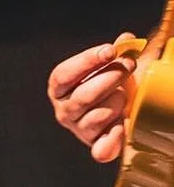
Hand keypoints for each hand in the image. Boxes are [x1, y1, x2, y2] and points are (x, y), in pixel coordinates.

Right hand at [48, 37, 139, 162]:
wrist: (116, 114)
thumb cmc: (108, 86)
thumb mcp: (108, 67)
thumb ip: (114, 53)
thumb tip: (127, 39)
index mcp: (57, 88)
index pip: (64, 74)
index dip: (87, 61)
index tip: (110, 50)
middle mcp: (63, 110)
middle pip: (83, 95)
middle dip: (109, 78)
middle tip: (128, 65)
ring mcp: (79, 130)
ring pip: (97, 116)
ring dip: (116, 102)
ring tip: (127, 93)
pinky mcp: (97, 147)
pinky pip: (103, 148)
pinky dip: (115, 137)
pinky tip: (124, 123)